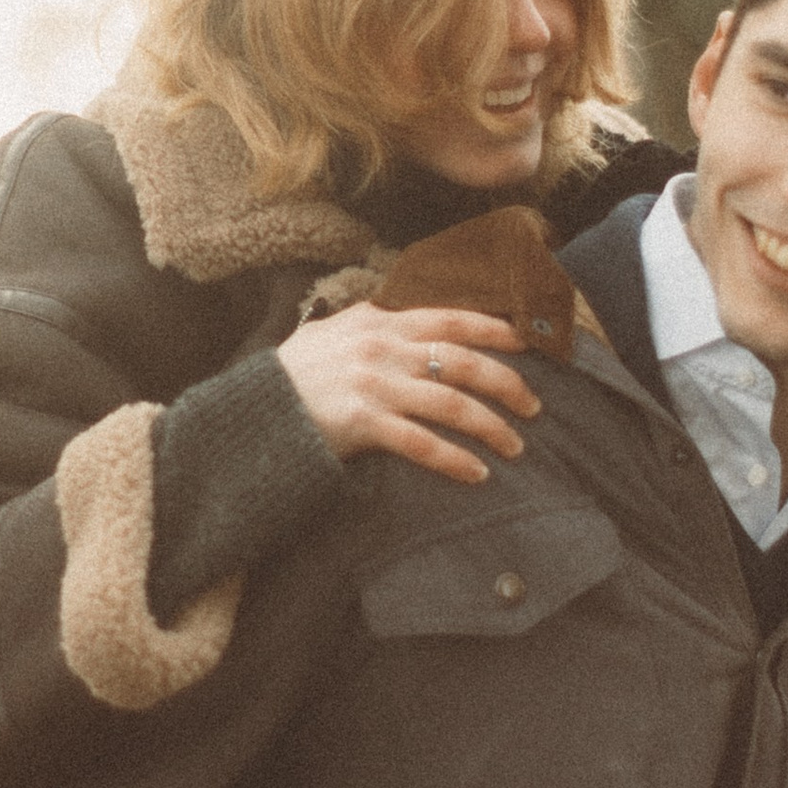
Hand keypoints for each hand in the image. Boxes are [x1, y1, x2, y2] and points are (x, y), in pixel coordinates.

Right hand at [278, 301, 541, 485]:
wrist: (253, 411)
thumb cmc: (294, 374)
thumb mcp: (331, 331)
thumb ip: (370, 321)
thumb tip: (404, 312)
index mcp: (379, 322)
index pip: (450, 318)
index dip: (494, 329)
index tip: (526, 344)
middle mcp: (382, 349)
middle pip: (463, 361)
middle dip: (507, 385)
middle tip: (534, 408)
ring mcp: (374, 385)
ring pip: (452, 404)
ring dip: (491, 427)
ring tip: (515, 447)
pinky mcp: (363, 423)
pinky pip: (422, 443)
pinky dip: (454, 460)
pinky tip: (476, 474)